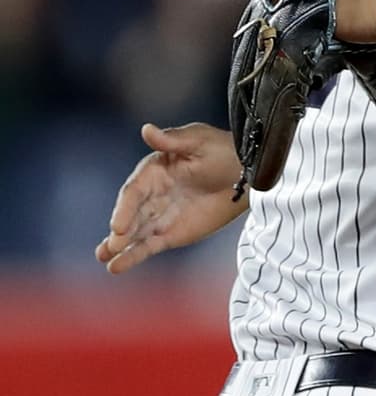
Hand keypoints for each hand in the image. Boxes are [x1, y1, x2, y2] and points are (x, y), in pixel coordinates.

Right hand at [95, 123, 248, 273]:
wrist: (249, 174)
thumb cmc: (224, 151)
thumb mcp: (200, 140)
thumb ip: (172, 139)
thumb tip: (146, 129)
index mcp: (154, 170)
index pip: (134, 191)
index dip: (125, 208)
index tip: (118, 226)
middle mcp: (153, 194)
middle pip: (131, 214)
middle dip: (120, 230)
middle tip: (111, 245)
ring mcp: (161, 215)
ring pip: (135, 232)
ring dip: (119, 246)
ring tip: (104, 258)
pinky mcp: (171, 233)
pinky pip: (149, 245)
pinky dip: (134, 256)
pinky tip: (117, 266)